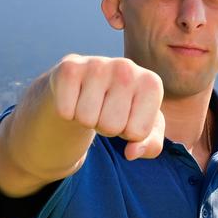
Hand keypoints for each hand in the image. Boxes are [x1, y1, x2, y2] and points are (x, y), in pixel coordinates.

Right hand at [49, 54, 164, 159]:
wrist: (87, 83)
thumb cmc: (122, 108)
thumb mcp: (143, 128)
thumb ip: (150, 146)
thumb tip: (131, 152)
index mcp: (151, 84)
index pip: (137, 133)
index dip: (127, 133)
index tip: (126, 117)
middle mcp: (127, 68)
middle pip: (111, 126)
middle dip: (106, 127)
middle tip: (105, 111)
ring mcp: (98, 65)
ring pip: (86, 119)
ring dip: (87, 120)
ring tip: (92, 104)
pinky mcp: (70, 68)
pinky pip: (66, 111)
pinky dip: (68, 113)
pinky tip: (76, 97)